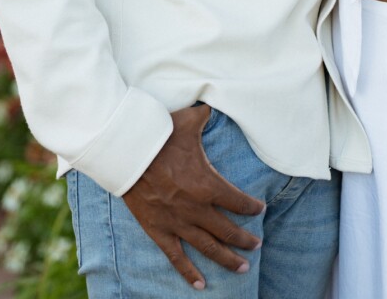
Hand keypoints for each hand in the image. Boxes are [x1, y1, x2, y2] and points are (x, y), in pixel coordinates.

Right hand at [122, 104, 263, 289]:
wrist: (127, 152)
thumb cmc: (159, 135)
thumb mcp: (188, 121)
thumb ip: (205, 115)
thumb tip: (213, 105)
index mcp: (208, 184)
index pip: (238, 201)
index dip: (252, 207)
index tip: (260, 209)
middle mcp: (196, 208)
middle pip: (228, 229)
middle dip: (245, 239)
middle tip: (256, 246)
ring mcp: (177, 222)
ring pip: (208, 247)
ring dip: (226, 259)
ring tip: (243, 268)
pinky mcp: (158, 230)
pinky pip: (176, 257)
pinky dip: (188, 272)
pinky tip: (201, 285)